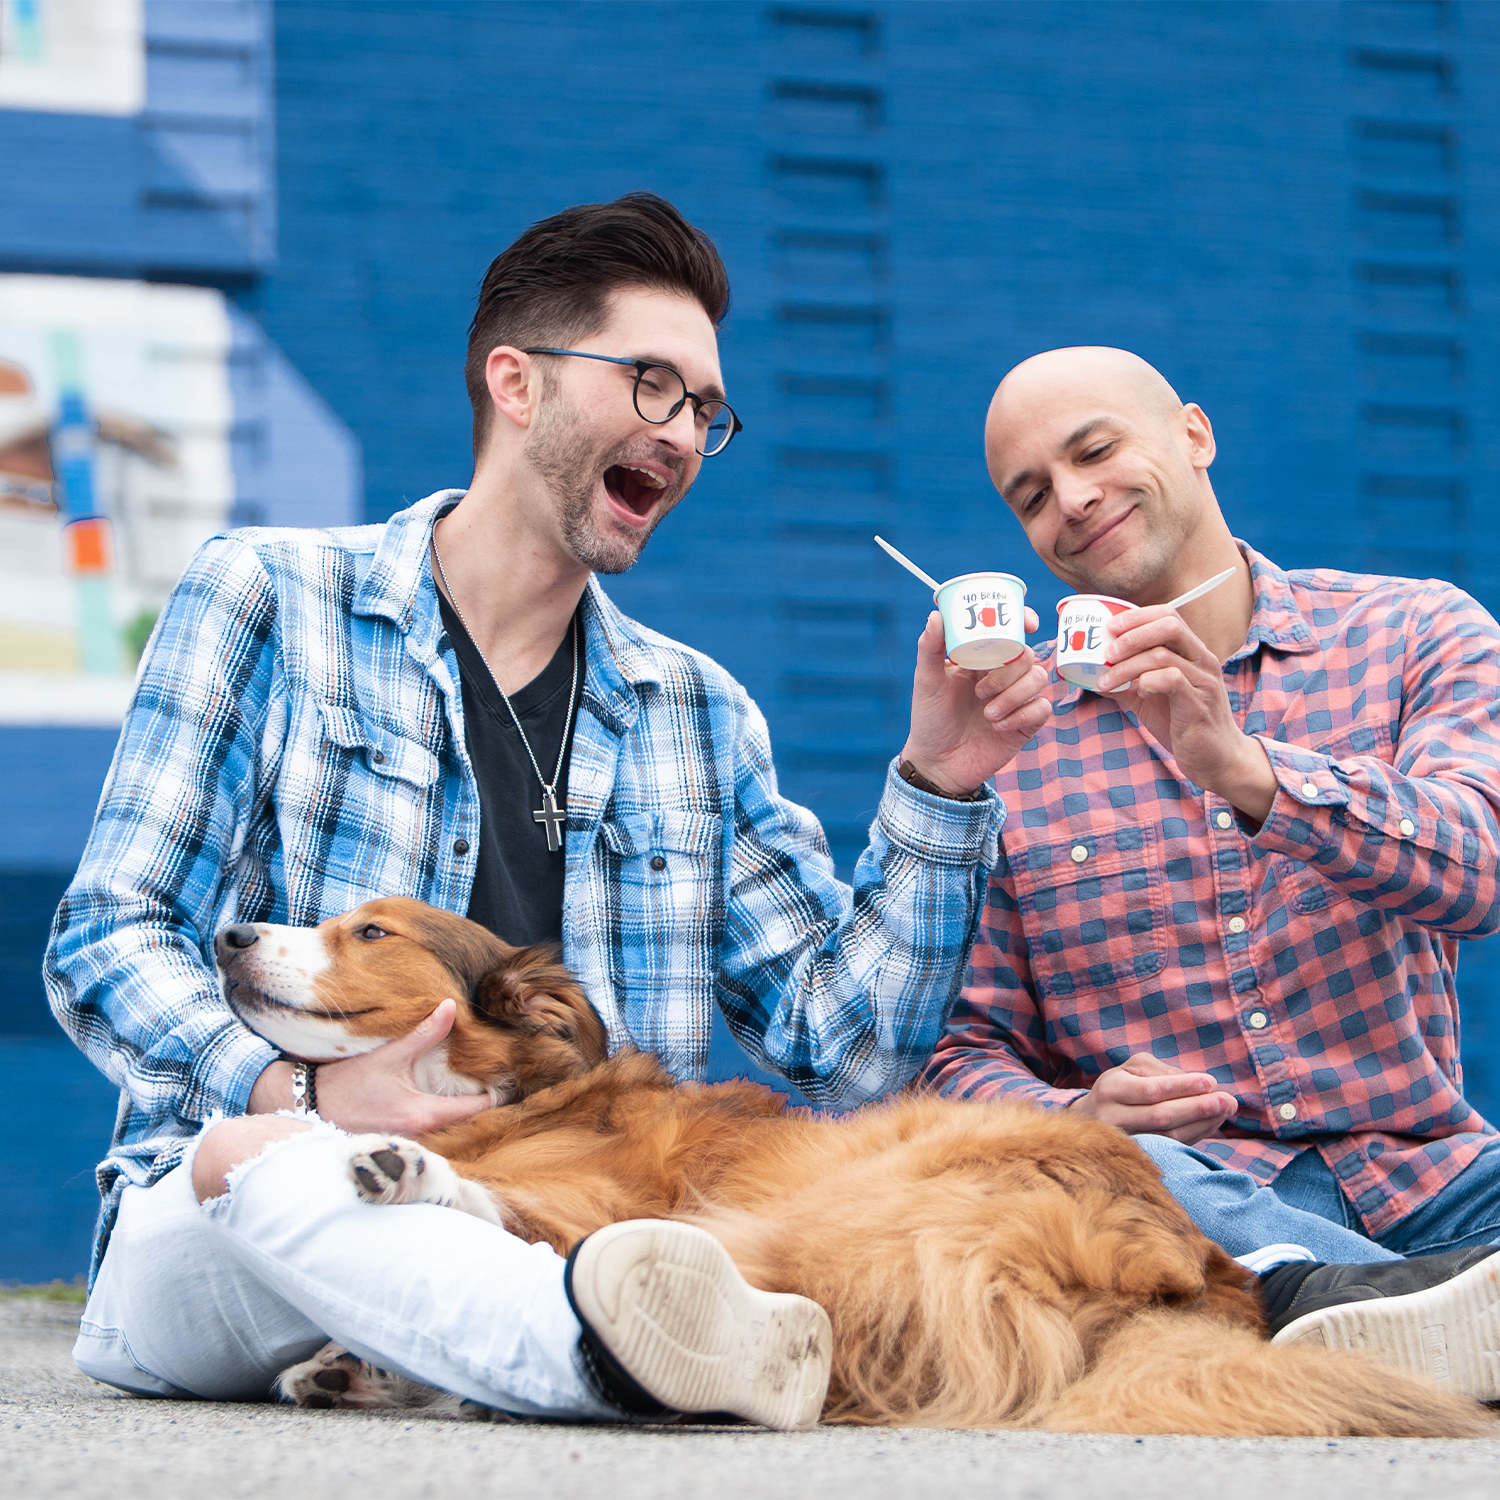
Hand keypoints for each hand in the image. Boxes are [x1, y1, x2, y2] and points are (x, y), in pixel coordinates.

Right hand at [249, 999, 491, 1134]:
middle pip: (462, 1123)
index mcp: (424, 1115)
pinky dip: (437, 1122)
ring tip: (474, 1090)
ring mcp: (407, 1144)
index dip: (495, 1095)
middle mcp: (419, 1135)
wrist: (308, 1106)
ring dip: (458, 1114)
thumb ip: (424, 1033)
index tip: (509, 1080)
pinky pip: (426, 1137)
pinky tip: (441, 1104)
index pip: (475, 1109)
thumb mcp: (390, 1054)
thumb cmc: (347, 1082)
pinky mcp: (395, 1144)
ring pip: (445, 1132)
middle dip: (479, 1104)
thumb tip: (450, 1007)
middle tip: (496, 1080)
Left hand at [899, 609, 1052, 795]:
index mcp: (981, 657)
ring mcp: (1016, 697)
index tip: (1028, 623)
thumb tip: (936, 615)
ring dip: (1014, 694)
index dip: (1024, 620)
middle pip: (1026, 654)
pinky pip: (1042, 708)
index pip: (1010, 630)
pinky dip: (1021, 715)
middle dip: (1007, 672)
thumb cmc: (930, 718)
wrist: (937, 762)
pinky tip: (997, 727)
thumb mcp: (926, 681)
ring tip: (987, 713)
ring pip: (1039, 678)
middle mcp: (1002, 674)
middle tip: (980, 693)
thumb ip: (930, 648)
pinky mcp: (1025, 722)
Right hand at [1070, 1053, 1235, 1143]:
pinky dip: (1195, 1135)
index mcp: (1111, 1089)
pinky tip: (1212, 1123)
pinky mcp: (1137, 1158)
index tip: (1211, 1082)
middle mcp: (1113, 1118)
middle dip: (1198, 1108)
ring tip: (1226, 1110)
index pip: (1151, 1090)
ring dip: (1202, 1124)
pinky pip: (1171, 1148)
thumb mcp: (1133, 1068)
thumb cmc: (1120, 1086)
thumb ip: (1163, 1072)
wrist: (1091, 1119)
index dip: (1182, 1087)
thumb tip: (1199, 1086)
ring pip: (1168, 1137)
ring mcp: (1124, 1143)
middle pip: (1161, 1117)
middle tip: (1229, 1101)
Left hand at [1096, 606, 1276, 821]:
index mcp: (1192, 653)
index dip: (1137, 616)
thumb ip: (1126, 683)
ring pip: (1163, 655)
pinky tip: (1136, 693)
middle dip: (1132, 634)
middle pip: (1170, 625)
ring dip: (1127, 666)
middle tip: (1106, 651)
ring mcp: (1203, 681)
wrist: (1215, 759)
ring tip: (1106, 680)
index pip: (1168, 616)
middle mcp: (1202, 661)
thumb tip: (1091, 674)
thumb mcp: (1150, 698)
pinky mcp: (1198, 704)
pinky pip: (1171, 680)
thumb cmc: (1184, 724)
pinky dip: (1146, 682)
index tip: (1109, 627)